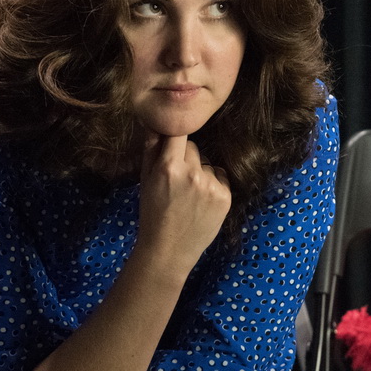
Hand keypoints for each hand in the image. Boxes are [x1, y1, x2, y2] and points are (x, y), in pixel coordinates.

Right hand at [137, 134, 230, 271]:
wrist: (168, 250)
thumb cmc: (153, 213)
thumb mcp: (145, 180)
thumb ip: (151, 148)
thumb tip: (154, 120)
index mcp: (169, 167)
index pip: (179, 132)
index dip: (176, 134)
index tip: (174, 138)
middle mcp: (193, 173)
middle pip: (194, 147)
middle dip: (185, 158)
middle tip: (176, 180)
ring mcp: (211, 185)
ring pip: (207, 163)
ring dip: (200, 172)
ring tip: (188, 196)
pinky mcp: (225, 197)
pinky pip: (220, 177)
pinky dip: (213, 185)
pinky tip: (201, 202)